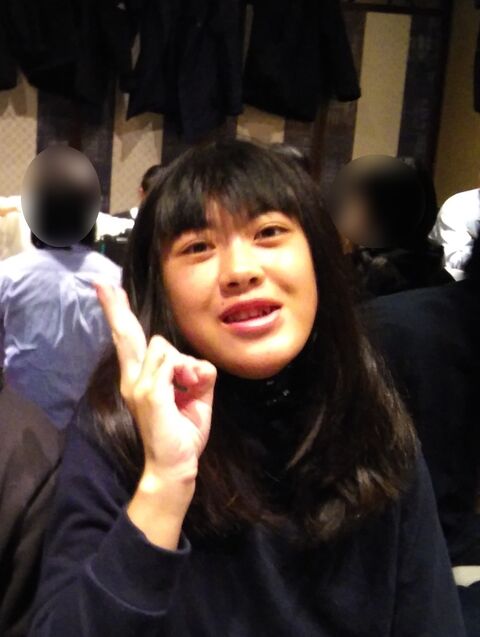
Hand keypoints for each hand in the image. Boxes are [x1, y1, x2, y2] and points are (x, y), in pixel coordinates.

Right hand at [94, 283, 216, 488]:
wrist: (175, 465)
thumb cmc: (183, 431)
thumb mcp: (195, 395)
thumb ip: (195, 372)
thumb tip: (197, 363)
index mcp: (140, 378)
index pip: (127, 340)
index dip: (118, 314)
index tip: (107, 290)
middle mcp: (133, 379)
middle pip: (126, 335)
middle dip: (116, 308)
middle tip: (103, 284)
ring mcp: (138, 386)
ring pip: (165, 346)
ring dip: (185, 364)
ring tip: (189, 389)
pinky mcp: (150, 393)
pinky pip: (172, 362)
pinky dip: (188, 372)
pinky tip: (188, 390)